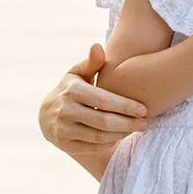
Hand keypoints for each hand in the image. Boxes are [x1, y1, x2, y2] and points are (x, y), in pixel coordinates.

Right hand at [37, 44, 146, 158]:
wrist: (46, 115)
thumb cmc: (71, 89)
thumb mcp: (78, 73)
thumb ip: (92, 62)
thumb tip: (98, 46)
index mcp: (72, 91)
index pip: (103, 100)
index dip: (125, 106)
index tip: (144, 109)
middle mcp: (65, 111)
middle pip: (103, 121)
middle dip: (128, 123)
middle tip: (146, 123)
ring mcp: (64, 129)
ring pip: (99, 137)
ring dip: (122, 134)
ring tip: (138, 128)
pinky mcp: (66, 145)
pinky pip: (93, 147)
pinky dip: (110, 143)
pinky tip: (123, 136)